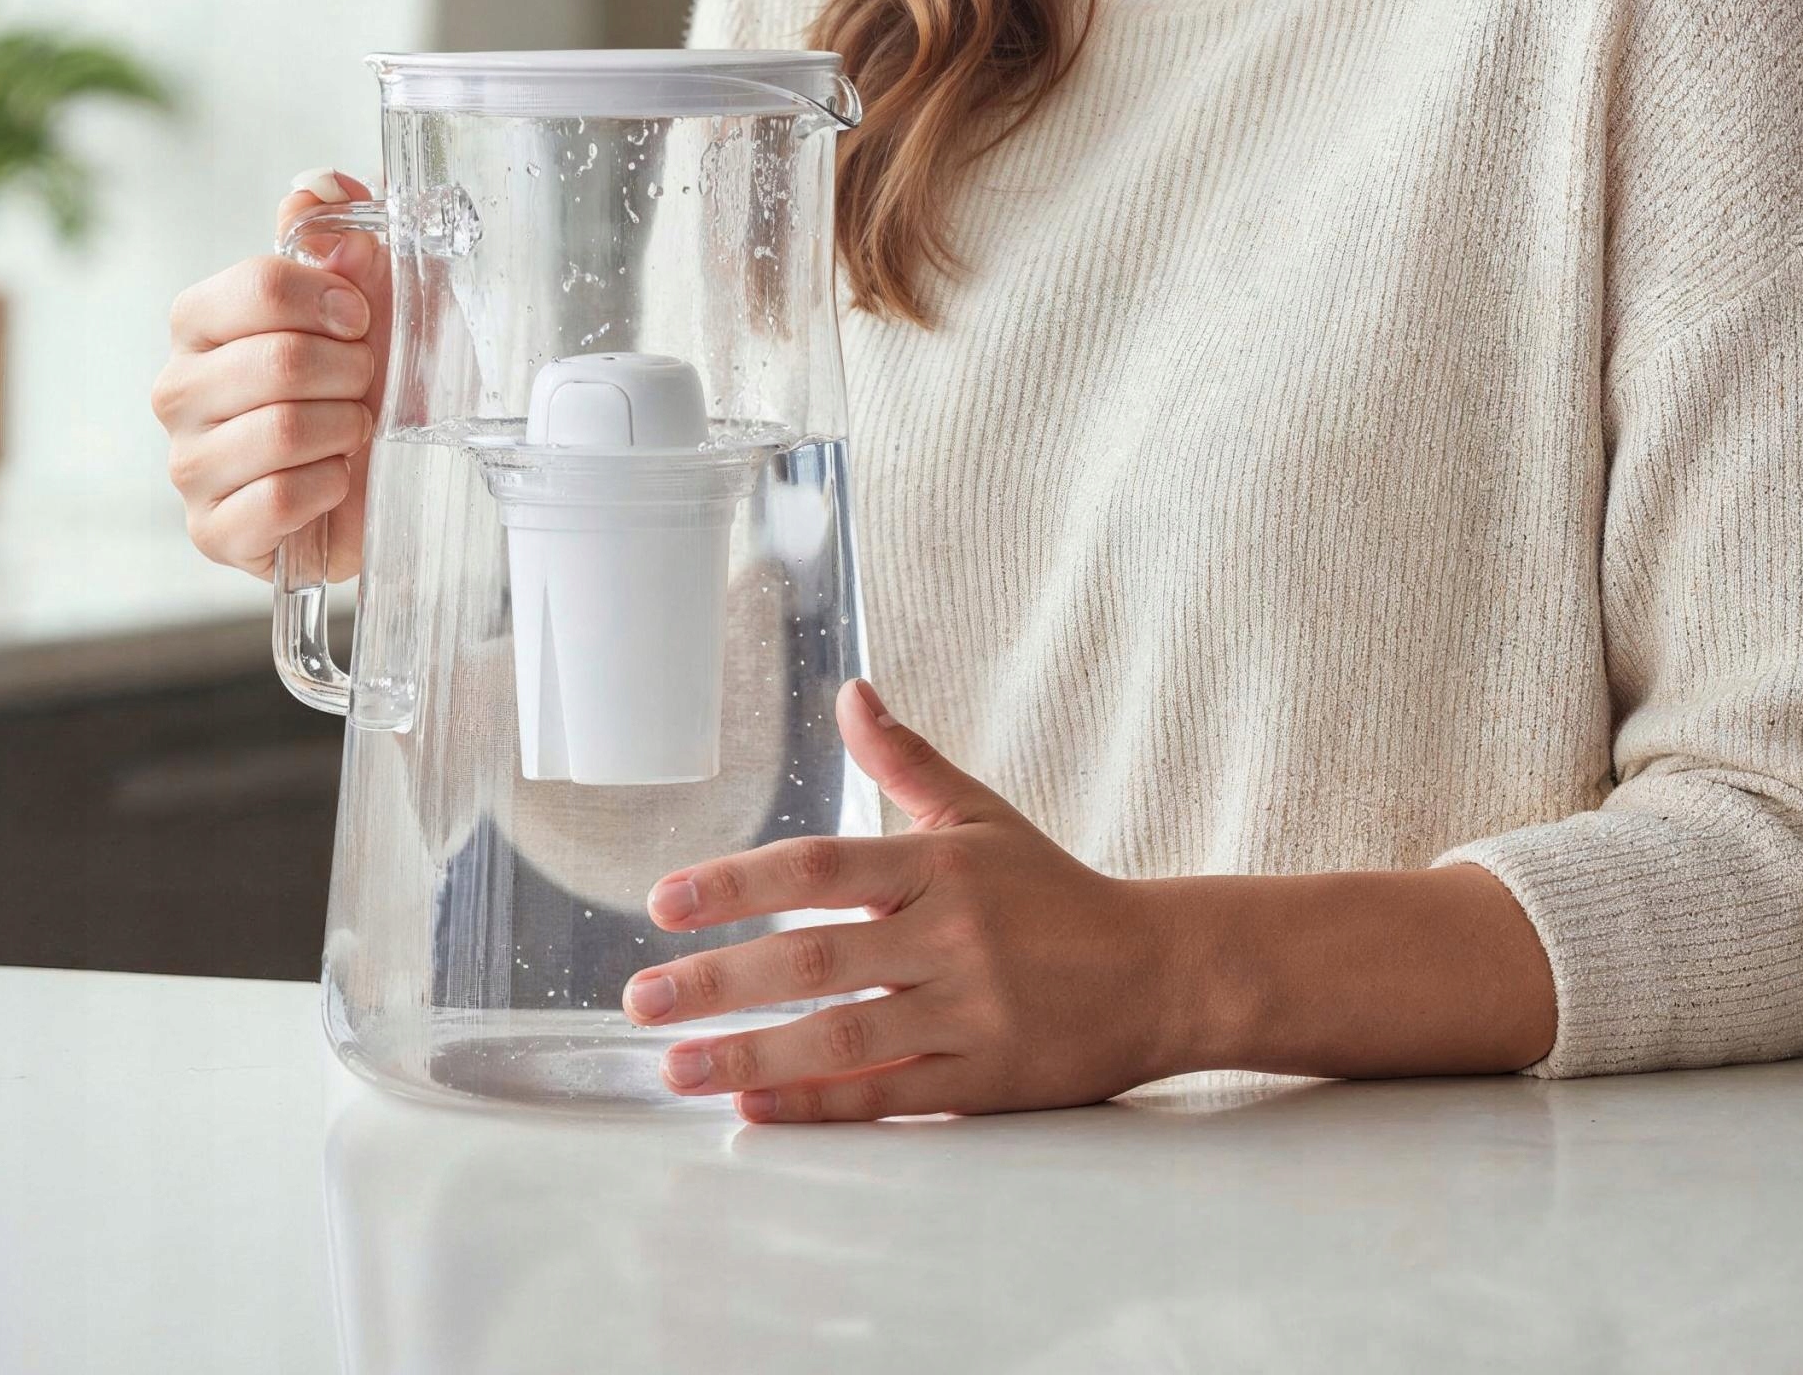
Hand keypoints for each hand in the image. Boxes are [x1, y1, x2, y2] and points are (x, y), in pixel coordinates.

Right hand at [153, 170, 391, 579]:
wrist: (399, 479)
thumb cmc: (384, 382)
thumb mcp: (386, 296)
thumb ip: (346, 233)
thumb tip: (321, 187)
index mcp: (204, 320)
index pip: (255, 285)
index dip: (329, 298)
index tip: (361, 317)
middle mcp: (179, 388)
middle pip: (275, 360)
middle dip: (349, 373)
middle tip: (362, 385)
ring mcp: (189, 465)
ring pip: (278, 432)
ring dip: (342, 431)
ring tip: (350, 432)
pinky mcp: (211, 533)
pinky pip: (275, 502)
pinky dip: (327, 489)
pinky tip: (333, 482)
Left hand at [620, 678, 1188, 1121]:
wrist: (1160, 971)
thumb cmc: (1055, 891)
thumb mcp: (980, 815)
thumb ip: (906, 760)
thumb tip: (850, 690)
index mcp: (939, 865)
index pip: (819, 866)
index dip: (737, 882)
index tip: (663, 902)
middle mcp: (949, 935)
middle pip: (815, 958)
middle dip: (719, 980)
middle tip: (642, 997)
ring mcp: (969, 1011)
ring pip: (843, 1036)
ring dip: (750, 1057)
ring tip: (676, 1069)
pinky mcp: (988, 1080)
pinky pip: (891, 1097)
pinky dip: (821, 1108)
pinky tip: (755, 1112)